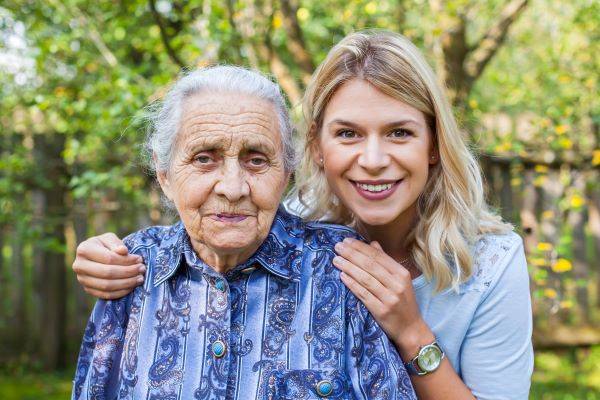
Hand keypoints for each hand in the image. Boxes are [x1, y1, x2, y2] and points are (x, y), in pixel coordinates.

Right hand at [73, 233, 144, 299]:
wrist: (96, 256)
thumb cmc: (105, 245)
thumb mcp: (110, 238)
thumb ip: (116, 243)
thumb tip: (123, 251)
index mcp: (84, 249)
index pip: (108, 258)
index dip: (126, 260)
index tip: (139, 259)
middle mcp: (79, 265)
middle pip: (108, 273)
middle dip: (128, 272)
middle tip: (142, 269)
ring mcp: (82, 279)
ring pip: (107, 286)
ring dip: (127, 283)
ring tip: (140, 278)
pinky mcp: (88, 290)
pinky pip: (106, 294)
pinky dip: (121, 292)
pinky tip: (132, 286)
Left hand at [333, 238, 433, 358]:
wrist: (411, 329)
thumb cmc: (403, 302)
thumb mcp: (400, 280)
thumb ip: (386, 262)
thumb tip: (372, 243)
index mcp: (402, 274)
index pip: (378, 256)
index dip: (361, 247)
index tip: (346, 241)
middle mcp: (397, 284)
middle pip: (370, 265)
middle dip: (352, 254)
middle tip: (337, 247)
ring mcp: (390, 298)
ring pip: (365, 278)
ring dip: (349, 267)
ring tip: (336, 260)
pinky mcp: (381, 311)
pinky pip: (363, 294)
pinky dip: (352, 284)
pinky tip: (342, 276)